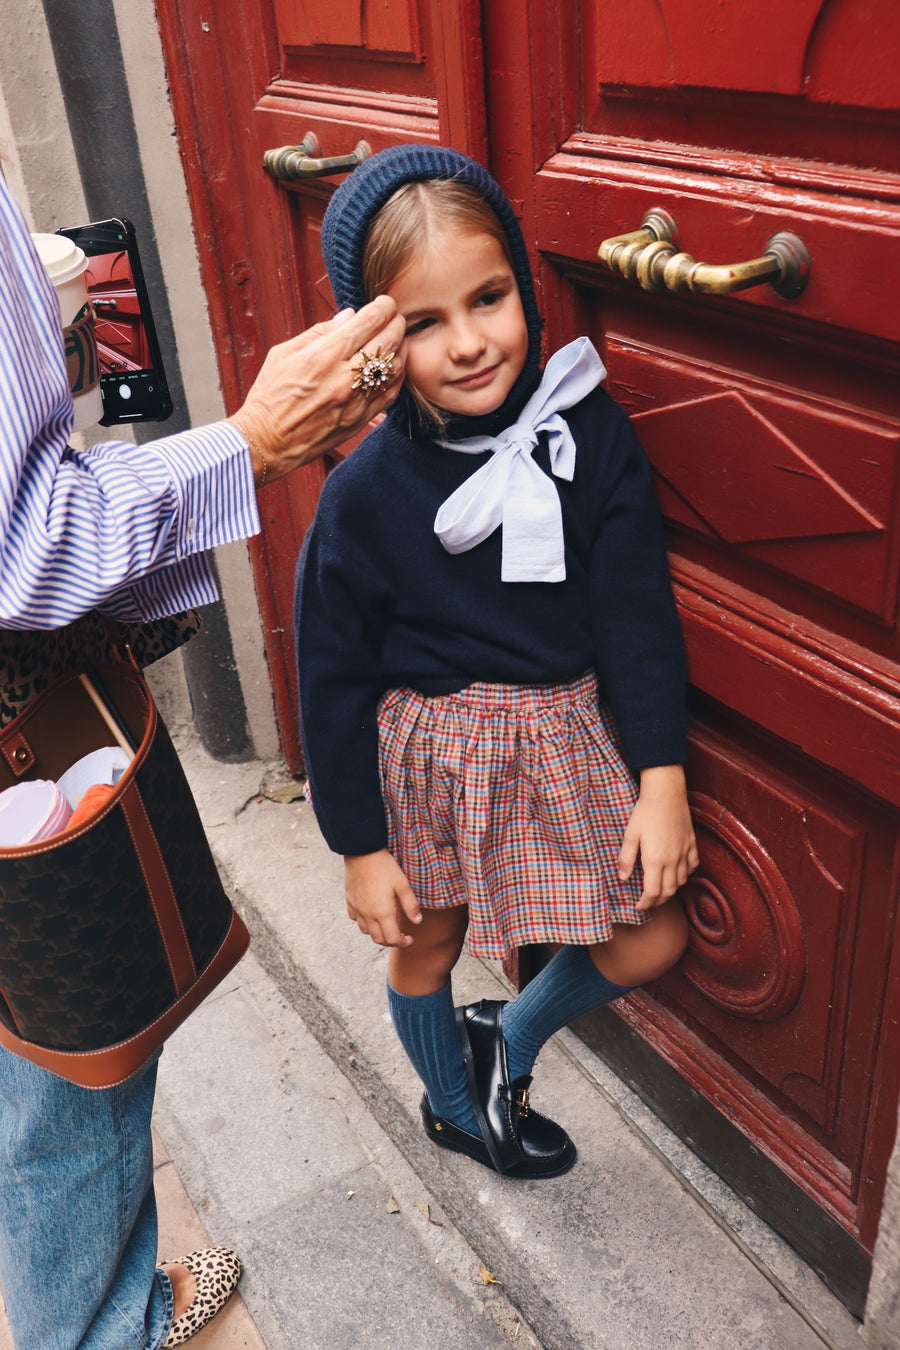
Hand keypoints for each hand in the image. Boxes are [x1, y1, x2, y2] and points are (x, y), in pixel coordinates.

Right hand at [228, 296, 405, 481]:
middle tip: (394, 317)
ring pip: (395, 367)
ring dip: (400, 348)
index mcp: (323, 355)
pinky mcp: (360, 420)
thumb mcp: (284, 354)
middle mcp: (343, 377)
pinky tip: (393, 367)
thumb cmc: (270, 395)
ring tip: (395, 340)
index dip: (383, 307)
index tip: (384, 303)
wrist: (266, 441)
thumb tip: (350, 316)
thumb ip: (319, 332)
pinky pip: (390, 394)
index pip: (368, 322)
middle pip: (388, 341)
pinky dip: (397, 376)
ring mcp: (355, 401)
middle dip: (396, 322)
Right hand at [344, 849, 422, 947]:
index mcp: (383, 913)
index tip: (410, 939)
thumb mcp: (402, 884)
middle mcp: (368, 915)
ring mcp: (357, 909)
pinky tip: (370, 915)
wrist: (361, 852)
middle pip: (378, 939)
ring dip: (377, 933)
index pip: (392, 939)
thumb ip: (410, 905)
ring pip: (366, 931)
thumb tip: (418, 921)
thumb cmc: (384, 867)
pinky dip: (364, 923)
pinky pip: (355, 919)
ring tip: (387, 926)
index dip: (403, 943)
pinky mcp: (350, 901)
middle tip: (400, 935)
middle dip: (391, 941)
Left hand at [618, 765, 698, 910]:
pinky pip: (693, 866)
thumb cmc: (645, 812)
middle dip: (658, 901)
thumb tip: (623, 878)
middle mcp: (673, 860)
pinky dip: (686, 874)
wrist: (666, 793)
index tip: (638, 907)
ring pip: (682, 881)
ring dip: (671, 890)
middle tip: (648, 902)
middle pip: (669, 891)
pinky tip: (678, 873)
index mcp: (655, 860)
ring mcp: (684, 852)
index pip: (652, 892)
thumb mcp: (630, 835)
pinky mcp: (691, 843)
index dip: (645, 903)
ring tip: (661, 890)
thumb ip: (626, 859)